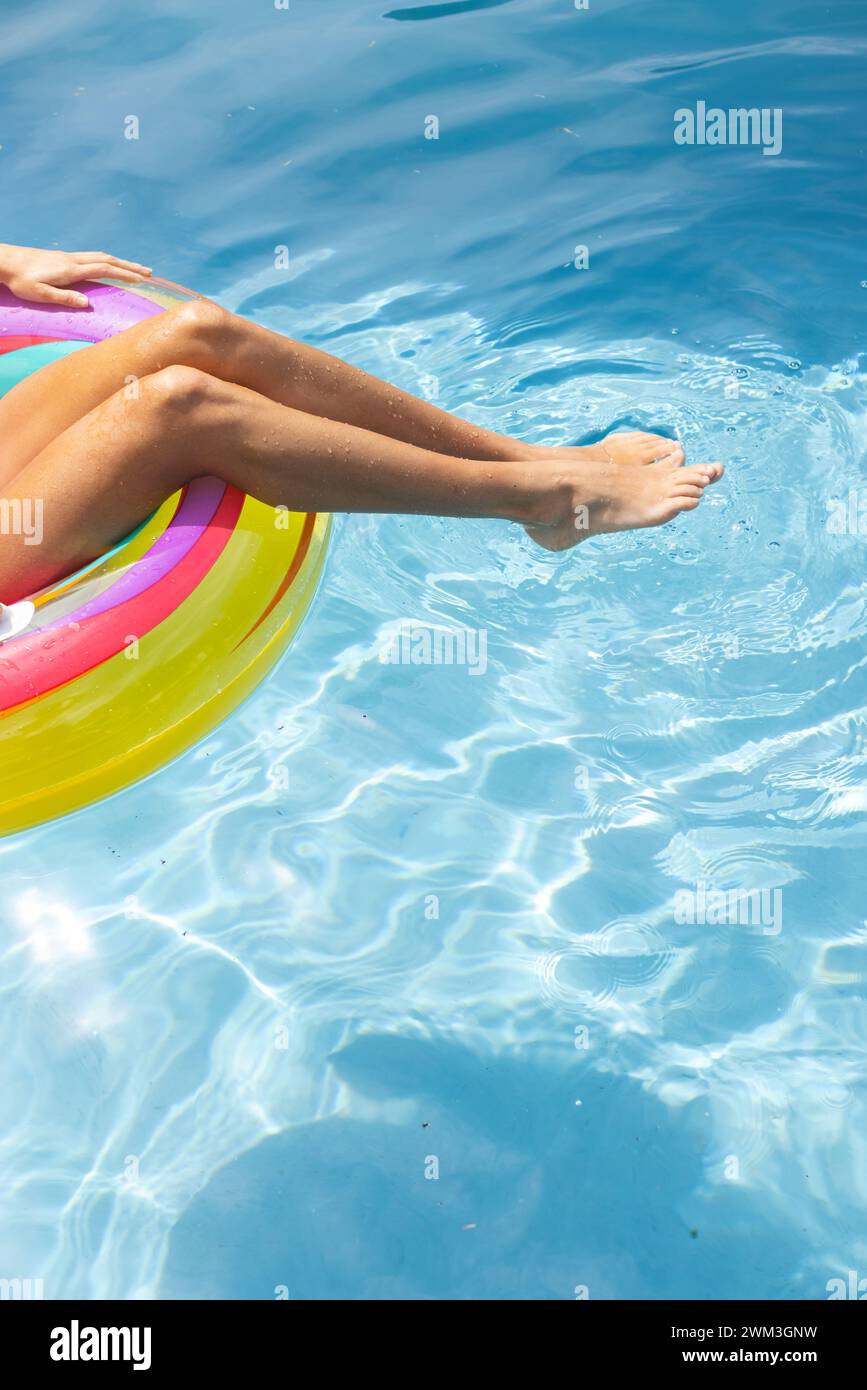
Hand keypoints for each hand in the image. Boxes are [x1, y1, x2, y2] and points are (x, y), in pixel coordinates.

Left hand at [0, 244, 152, 307]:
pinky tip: (110, 266)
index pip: (105, 270)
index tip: (143, 279)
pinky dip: (108, 261)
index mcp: (71, 270)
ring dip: (120, 262)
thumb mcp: (41, 294)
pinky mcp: (64, 258)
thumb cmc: (21, 280)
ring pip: (101, 256)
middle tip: (149, 273)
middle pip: (108, 260)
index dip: (125, 274)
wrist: (6, 261)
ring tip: (135, 269)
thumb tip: (88, 303)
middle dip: (130, 266)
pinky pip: (93, 257)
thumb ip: (65, 298)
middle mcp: (73, 260)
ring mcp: (69, 257)